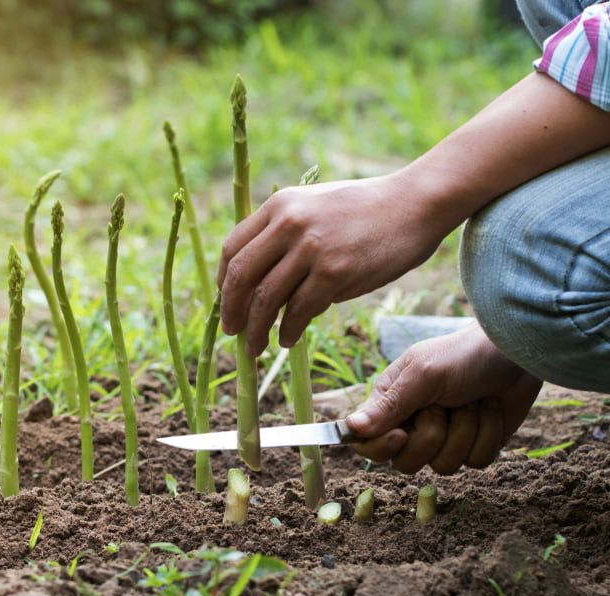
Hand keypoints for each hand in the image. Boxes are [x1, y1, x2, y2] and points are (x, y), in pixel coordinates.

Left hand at [216, 174, 453, 355]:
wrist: (416, 203)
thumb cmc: (367, 210)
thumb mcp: (314, 206)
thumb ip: (285, 233)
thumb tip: (259, 278)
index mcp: (279, 205)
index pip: (232, 248)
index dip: (224, 281)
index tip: (226, 301)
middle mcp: (289, 223)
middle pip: (241, 277)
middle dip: (230, 310)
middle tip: (231, 331)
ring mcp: (310, 248)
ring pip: (265, 300)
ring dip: (255, 330)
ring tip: (255, 346)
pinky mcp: (334, 272)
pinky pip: (298, 311)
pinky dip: (287, 331)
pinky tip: (287, 340)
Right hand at [346, 323, 541, 473]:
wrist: (513, 353)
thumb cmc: (462, 356)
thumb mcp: (422, 375)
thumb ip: (389, 405)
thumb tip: (350, 427)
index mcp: (390, 405)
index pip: (366, 443)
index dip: (380, 447)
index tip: (401, 435)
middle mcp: (412, 425)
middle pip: (405, 463)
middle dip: (431, 437)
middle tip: (444, 407)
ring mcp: (444, 439)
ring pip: (443, 466)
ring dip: (465, 431)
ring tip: (471, 402)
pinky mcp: (474, 446)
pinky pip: (475, 462)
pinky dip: (487, 435)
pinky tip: (489, 410)